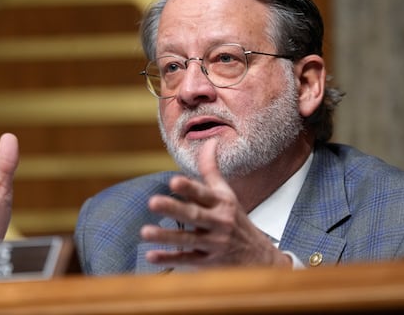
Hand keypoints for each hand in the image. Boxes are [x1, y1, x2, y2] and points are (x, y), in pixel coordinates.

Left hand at [141, 139, 291, 268]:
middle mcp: (219, 222)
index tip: (174, 180)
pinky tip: (151, 256)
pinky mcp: (207, 262)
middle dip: (174, 209)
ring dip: (166, 236)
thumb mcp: (226, 194)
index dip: (190, 187)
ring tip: (144, 231)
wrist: (258, 256)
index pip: (204, 194)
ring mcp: (213, 244)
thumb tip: (209, 141)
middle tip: (152, 202)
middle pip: (194, 215)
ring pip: (188, 239)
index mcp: (221, 203)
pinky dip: (169, 259)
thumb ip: (211, 170)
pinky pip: (187, 260)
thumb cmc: (235, 219)